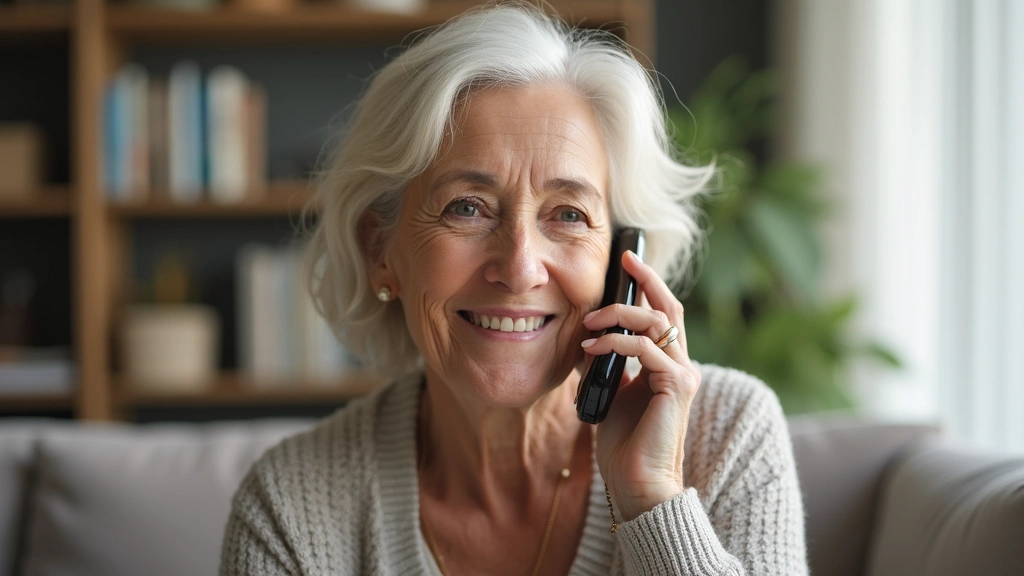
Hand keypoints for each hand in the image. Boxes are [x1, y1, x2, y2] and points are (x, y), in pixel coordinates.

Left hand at [580, 250, 701, 521]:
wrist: (638, 484)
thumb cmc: (624, 445)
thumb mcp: (610, 393)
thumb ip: (606, 365)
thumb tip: (586, 339)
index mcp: (668, 365)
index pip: (662, 315)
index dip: (647, 286)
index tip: (626, 263)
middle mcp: (681, 365)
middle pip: (669, 307)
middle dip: (646, 280)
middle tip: (623, 261)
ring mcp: (682, 374)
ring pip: (657, 322)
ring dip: (619, 315)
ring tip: (589, 323)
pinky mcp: (676, 385)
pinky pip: (646, 348)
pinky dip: (616, 342)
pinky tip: (592, 347)